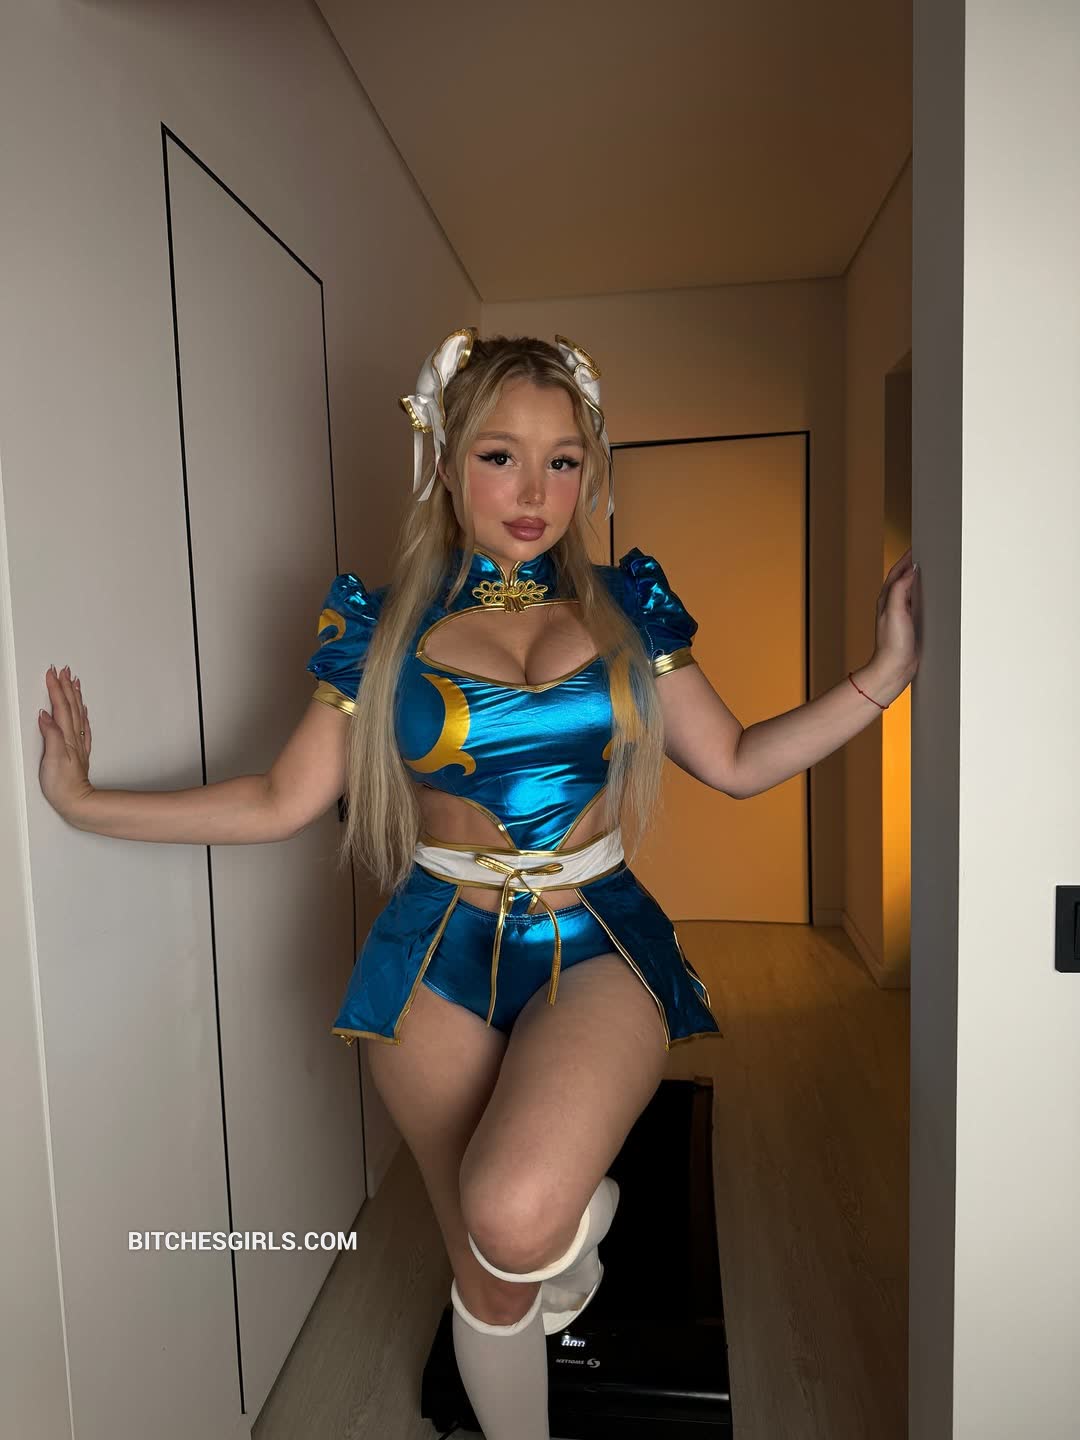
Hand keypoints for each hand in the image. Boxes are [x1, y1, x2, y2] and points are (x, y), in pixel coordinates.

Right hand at [38, 665, 93, 816]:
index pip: (60, 707)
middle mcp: (74, 737)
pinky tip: (81, 709)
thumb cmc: (63, 784)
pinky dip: (81, 714)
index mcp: (66, 736)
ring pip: (77, 713)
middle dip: (66, 686)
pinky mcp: (78, 752)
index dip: (56, 689)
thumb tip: (45, 715)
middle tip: (65, 670)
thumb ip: (50, 734)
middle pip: (70, 706)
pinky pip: (82, 726)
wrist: (77, 801)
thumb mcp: (52, 758)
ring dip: (75, 696)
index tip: (52, 673)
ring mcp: (78, 744)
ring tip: (74, 682)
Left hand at [869, 547, 920, 694]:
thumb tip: (910, 570)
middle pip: (903, 578)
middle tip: (927, 553)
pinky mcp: (910, 625)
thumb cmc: (892, 643)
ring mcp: (901, 615)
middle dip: (913, 565)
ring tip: (932, 568)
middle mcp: (892, 605)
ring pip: (911, 590)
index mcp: (886, 599)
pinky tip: (934, 595)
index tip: (918, 546)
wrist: (895, 669)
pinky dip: (925, 594)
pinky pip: (918, 603)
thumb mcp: (895, 612)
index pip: (897, 571)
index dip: (906, 558)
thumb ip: (900, 589)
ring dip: (920, 578)